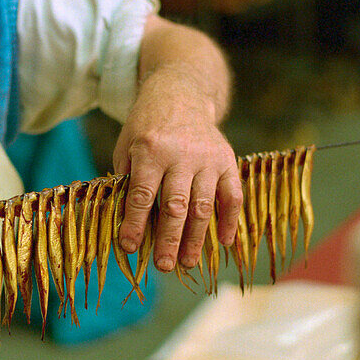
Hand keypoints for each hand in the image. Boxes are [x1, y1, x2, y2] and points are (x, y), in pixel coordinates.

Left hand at [112, 65, 241, 272]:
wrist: (181, 93)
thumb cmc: (147, 126)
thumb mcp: (127, 145)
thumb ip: (128, 179)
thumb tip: (127, 221)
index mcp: (150, 150)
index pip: (142, 194)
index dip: (135, 223)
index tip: (130, 247)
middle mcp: (181, 155)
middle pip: (175, 205)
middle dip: (168, 239)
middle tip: (164, 266)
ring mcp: (207, 158)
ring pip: (203, 205)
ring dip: (197, 237)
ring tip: (188, 262)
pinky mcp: (227, 160)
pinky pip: (233, 194)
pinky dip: (231, 219)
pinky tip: (225, 241)